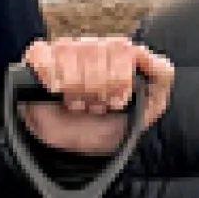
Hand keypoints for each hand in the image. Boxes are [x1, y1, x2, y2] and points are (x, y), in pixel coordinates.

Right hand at [16, 36, 174, 157]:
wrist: (73, 150)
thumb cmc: (108, 126)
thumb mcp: (147, 107)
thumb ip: (160, 77)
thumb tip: (151, 55)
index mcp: (116, 53)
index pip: (122, 47)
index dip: (119, 78)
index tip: (116, 102)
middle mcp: (91, 47)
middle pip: (96, 49)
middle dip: (97, 87)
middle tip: (96, 107)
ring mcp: (63, 51)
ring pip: (71, 52)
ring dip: (75, 88)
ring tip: (77, 105)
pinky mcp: (38, 59)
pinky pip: (43, 54)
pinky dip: (51, 76)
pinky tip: (56, 92)